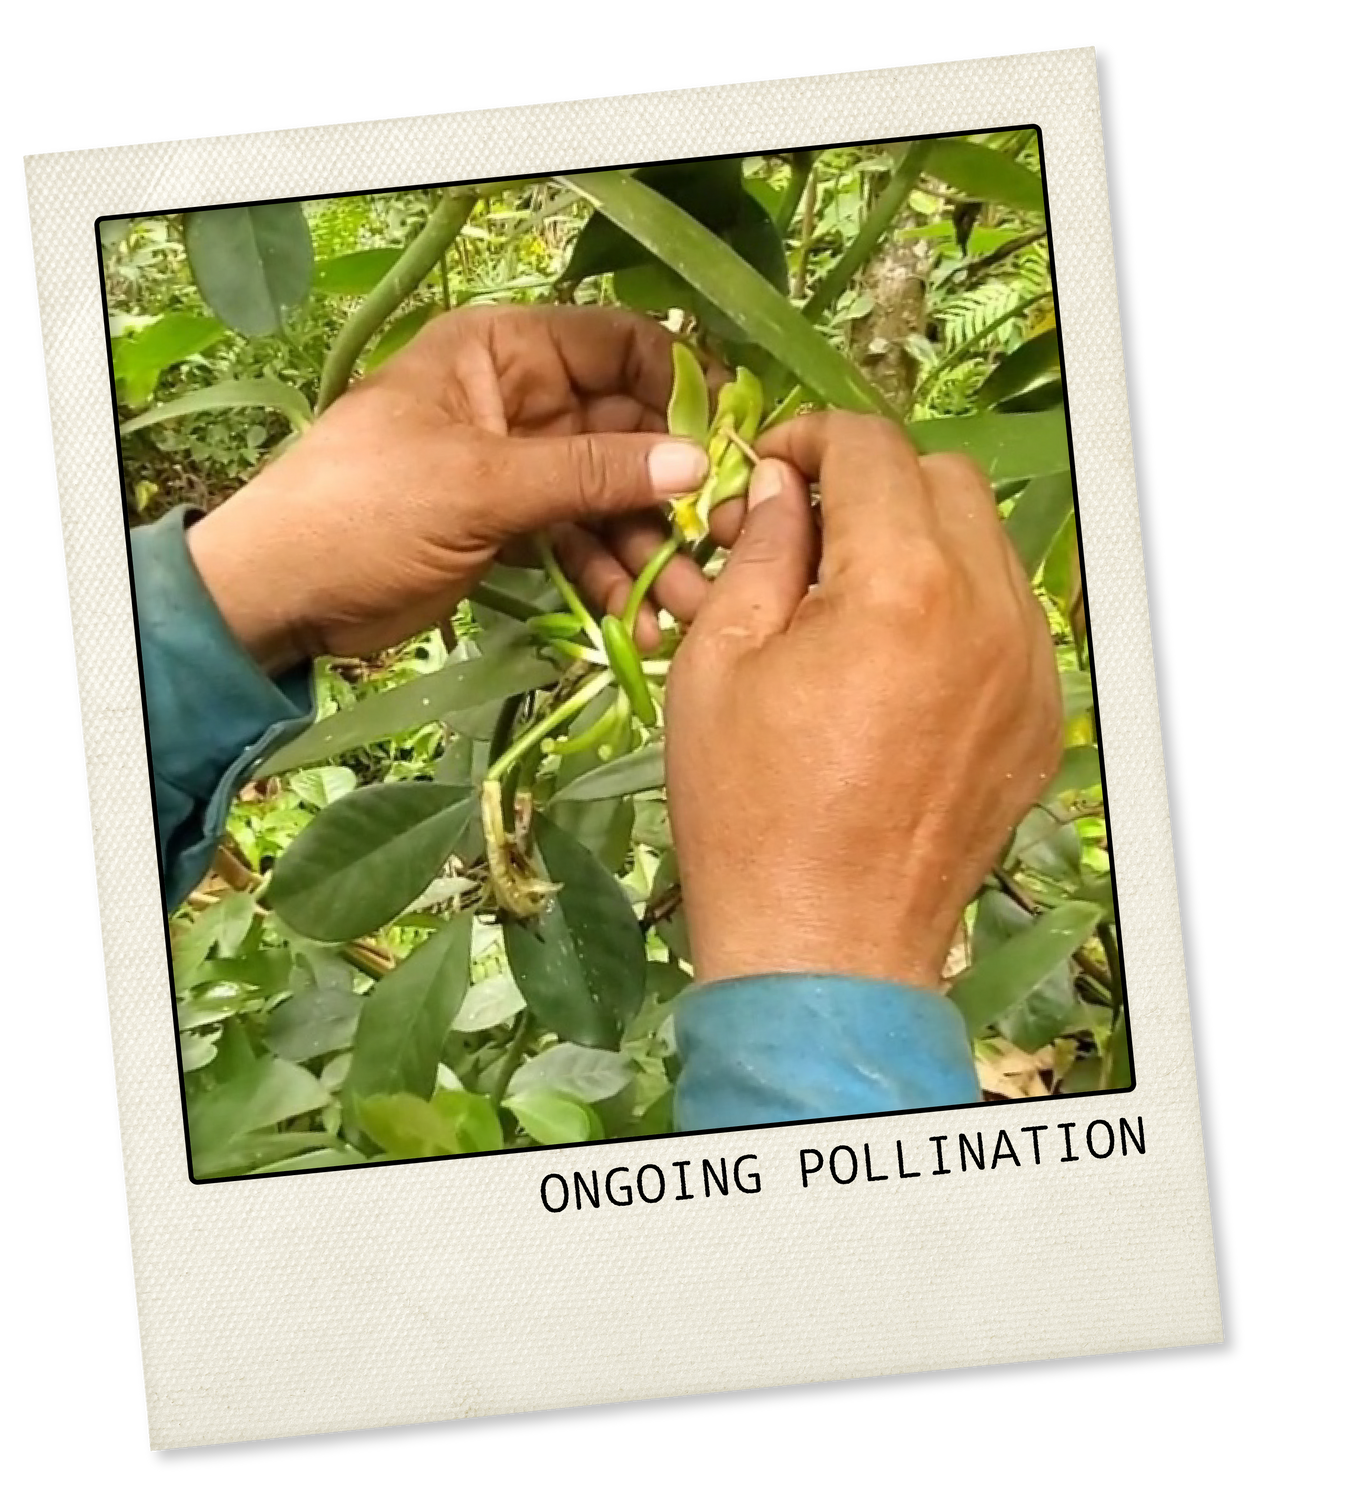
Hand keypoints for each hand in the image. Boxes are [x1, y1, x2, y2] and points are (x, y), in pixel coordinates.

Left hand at [183, 305, 717, 675]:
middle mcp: (520, 403)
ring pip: (608, 501)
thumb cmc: (365, 508)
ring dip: (649, 552)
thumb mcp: (481, 483)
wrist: (282, 594)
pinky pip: (578, 545)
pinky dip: (607, 581)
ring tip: (687, 606)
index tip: (733, 445)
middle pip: (627, 435)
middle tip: (723, 547)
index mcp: (503, 354)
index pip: (618, 348)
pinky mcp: (512, 530)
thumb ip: (589, 473)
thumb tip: (694, 464)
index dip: (679, 389)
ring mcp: (518, 470)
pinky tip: (638, 624)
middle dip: (675, 493)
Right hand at [665, 413, 1063, 991]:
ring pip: (986, 544)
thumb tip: (782, 487)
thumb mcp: (717, 665)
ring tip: (851, 598)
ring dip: (919, 540)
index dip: (812, 439)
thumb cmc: (748, 813)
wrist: (822, 945)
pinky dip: (956, 606)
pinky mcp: (1040, 719)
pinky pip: (1007, 618)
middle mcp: (986, 613)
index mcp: (899, 587)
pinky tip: (898, 660)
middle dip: (873, 482)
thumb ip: (762, 553)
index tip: (774, 467)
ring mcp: (1028, 669)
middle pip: (944, 479)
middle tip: (808, 529)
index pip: (872, 449)